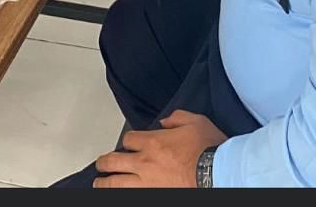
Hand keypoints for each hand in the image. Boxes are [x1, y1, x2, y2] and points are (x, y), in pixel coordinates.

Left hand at [93, 111, 226, 187]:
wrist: (216, 172)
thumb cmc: (208, 149)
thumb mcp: (195, 121)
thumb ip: (177, 117)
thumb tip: (166, 121)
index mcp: (153, 142)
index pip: (128, 140)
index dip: (127, 141)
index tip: (129, 144)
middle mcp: (145, 162)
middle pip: (114, 161)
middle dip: (105, 162)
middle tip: (101, 164)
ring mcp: (147, 183)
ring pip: (116, 184)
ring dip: (104, 183)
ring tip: (99, 183)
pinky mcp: (153, 196)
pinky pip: (131, 196)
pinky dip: (122, 195)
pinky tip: (118, 195)